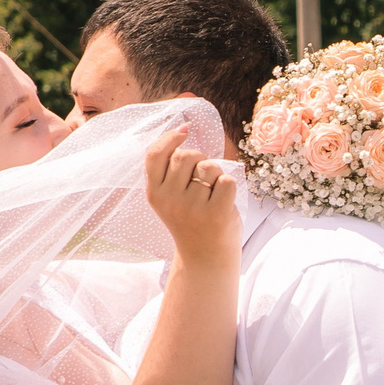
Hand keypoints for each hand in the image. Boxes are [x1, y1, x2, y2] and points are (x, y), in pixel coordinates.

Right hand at [143, 126, 239, 267]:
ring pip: (209, 167)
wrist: (205, 257)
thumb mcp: (170, 196)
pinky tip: (223, 202)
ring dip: (215, 174)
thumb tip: (184, 126)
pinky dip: (229, 186)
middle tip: (202, 179)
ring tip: (211, 195)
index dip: (169, 138)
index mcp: (154, 194)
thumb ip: (171, 168)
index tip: (185, 131)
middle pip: (186, 156)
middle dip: (199, 159)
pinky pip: (227, 180)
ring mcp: (192, 208)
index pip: (155, 155)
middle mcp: (169, 200)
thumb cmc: (191, 219)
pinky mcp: (215, 214)